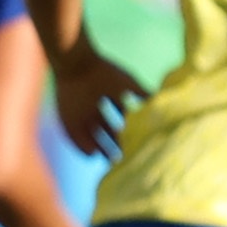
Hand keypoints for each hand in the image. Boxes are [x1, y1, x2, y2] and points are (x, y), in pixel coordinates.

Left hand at [50, 38, 147, 158]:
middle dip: (116, 142)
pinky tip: (93, 155)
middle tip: (127, 156)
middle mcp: (92, 105)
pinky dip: (83, 146)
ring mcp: (78, 113)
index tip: (139, 139)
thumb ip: (143, 94)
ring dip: (101, 147)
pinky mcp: (66, 119)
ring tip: (112, 161)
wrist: (77, 65)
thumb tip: (161, 104)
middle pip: (106, 128)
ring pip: (91, 135)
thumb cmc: (103, 72)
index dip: (128, 126)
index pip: (120, 114)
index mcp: (107, 94)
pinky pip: (74, 137)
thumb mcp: (128, 83)